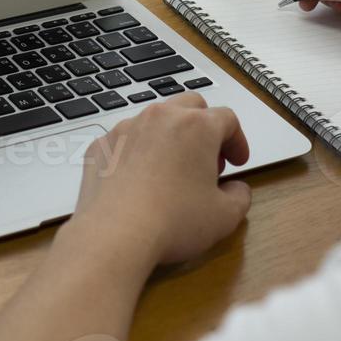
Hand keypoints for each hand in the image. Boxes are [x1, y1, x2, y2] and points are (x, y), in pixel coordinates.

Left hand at [65, 95, 251, 269]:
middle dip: (205, 128)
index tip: (237, 162)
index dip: (237, 141)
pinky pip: (126, 140)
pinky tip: (139, 181)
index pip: (227, 119)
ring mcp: (126, 128)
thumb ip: (240, 196)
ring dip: (170, 138)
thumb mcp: (224, 216)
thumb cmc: (174, 221)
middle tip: (207, 161)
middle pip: (191, 106)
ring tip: (172, 171)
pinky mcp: (100, 145)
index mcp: (196, 126)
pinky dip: (137, 152)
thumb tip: (236, 189)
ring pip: (155, 120)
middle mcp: (160, 117)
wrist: (114, 234)